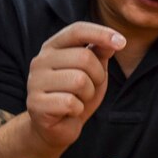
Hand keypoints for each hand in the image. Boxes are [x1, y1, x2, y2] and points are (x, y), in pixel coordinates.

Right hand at [26, 22, 125, 148]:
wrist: (56, 128)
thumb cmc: (76, 95)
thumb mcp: (93, 71)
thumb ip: (100, 54)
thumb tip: (113, 42)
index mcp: (53, 47)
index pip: (77, 30)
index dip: (101, 33)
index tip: (122, 43)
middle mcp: (40, 60)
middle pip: (84, 58)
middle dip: (97, 76)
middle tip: (90, 88)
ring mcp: (35, 82)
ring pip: (79, 81)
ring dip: (88, 94)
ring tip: (78, 100)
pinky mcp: (35, 104)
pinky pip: (70, 103)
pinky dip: (78, 110)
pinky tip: (69, 112)